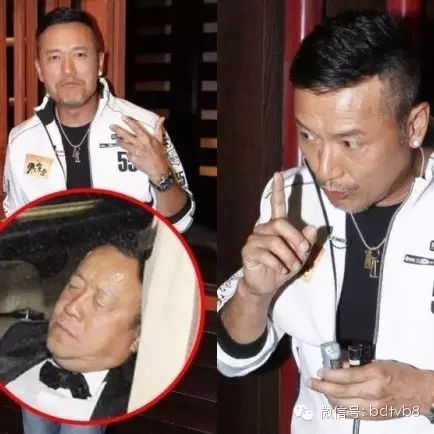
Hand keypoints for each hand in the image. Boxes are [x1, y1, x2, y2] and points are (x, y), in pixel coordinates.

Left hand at [110, 116, 169, 180]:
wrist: (159, 169)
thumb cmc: (160, 154)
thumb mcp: (160, 140)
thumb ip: (158, 128)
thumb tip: (161, 118)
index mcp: (145, 137)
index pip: (135, 127)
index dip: (129, 121)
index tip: (123, 117)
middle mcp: (139, 143)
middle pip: (125, 134)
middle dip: (117, 129)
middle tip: (111, 126)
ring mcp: (135, 151)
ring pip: (123, 144)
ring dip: (119, 141)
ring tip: (117, 140)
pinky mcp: (132, 158)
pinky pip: (127, 154)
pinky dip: (128, 153)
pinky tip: (131, 154)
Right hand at [240, 172, 316, 296]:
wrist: (266, 285)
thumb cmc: (283, 267)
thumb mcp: (300, 255)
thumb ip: (306, 241)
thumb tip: (312, 228)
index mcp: (275, 226)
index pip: (276, 205)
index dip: (277, 190)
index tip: (278, 174)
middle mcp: (263, 229)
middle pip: (281, 223)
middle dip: (295, 238)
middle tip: (303, 253)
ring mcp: (253, 239)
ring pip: (276, 242)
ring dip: (289, 257)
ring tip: (291, 267)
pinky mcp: (248, 252)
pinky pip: (267, 254)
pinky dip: (279, 264)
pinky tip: (281, 270)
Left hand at [308, 360, 433, 419]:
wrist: (420, 393)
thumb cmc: (402, 375)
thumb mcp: (380, 363)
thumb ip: (359, 365)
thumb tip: (342, 365)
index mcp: (374, 375)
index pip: (344, 376)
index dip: (328, 374)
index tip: (320, 371)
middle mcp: (372, 392)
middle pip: (339, 392)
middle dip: (321, 386)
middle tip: (312, 382)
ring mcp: (373, 407)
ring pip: (342, 405)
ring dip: (328, 397)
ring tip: (321, 390)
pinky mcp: (374, 416)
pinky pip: (350, 413)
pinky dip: (339, 407)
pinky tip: (333, 401)